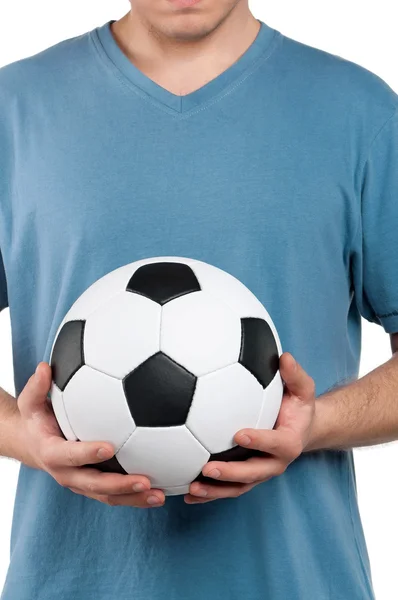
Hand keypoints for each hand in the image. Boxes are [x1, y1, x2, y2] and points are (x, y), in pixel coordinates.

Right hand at [14, 362, 164, 507]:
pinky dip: (137, 496)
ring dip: (134, 497)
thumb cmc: (35, 420)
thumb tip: (44, 367)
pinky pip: (115, 496)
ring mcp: (82, 483)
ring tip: (159, 494)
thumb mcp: (29, 402)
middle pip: (95, 485)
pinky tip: (161, 490)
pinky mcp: (95, 487)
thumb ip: (37, 387)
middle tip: (145, 481)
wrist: (31, 445)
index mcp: (52, 454)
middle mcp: (67, 474)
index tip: (110, 447)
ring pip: (109, 496)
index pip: (70, 456)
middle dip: (120, 485)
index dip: (88, 453)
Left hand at [185, 352, 315, 503]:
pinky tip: (185, 492)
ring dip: (215, 491)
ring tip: (191, 488)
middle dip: (230, 474)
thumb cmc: (298, 406)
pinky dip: (208, 493)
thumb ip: (295, 375)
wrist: (301, 429)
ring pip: (237, 487)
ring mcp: (259, 473)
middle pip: (253, 474)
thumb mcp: (303, 389)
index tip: (239, 435)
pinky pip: (227, 489)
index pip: (275, 444)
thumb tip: (284, 357)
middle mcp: (275, 463)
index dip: (259, 441)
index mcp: (289, 442)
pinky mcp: (246, 478)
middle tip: (208, 468)